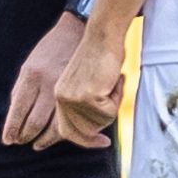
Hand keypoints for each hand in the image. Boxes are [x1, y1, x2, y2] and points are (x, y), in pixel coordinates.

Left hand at [0, 12, 86, 145]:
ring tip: (37, 144)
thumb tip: (13, 114)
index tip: (8, 140)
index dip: (12, 128)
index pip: (18, 110)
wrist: (77, 32)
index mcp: (30, 76)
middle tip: (20, 142)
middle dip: (25, 135)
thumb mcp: (30, 65)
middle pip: (34, 121)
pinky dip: (61, 131)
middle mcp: (47, 83)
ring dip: (43, 138)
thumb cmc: (50, 49)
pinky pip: (69, 117)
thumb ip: (21, 89)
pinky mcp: (80, 92)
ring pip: (53, 124)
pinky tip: (55, 136)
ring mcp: (65, 88)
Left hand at [41, 32, 126, 148]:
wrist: (103, 35)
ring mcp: (73, 98)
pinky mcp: (86, 96)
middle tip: (113, 94)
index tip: (102, 143)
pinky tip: (114, 80)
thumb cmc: (101, 56)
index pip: (67, 131)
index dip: (86, 140)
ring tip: (111, 83)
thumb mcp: (88, 84)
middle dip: (105, 118)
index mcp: (59, 96)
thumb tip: (95, 132)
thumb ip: (85, 106)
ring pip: (100, 122)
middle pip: (87, 131)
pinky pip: (109, 112)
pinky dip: (117, 98)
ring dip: (113, 105)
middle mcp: (62, 99)